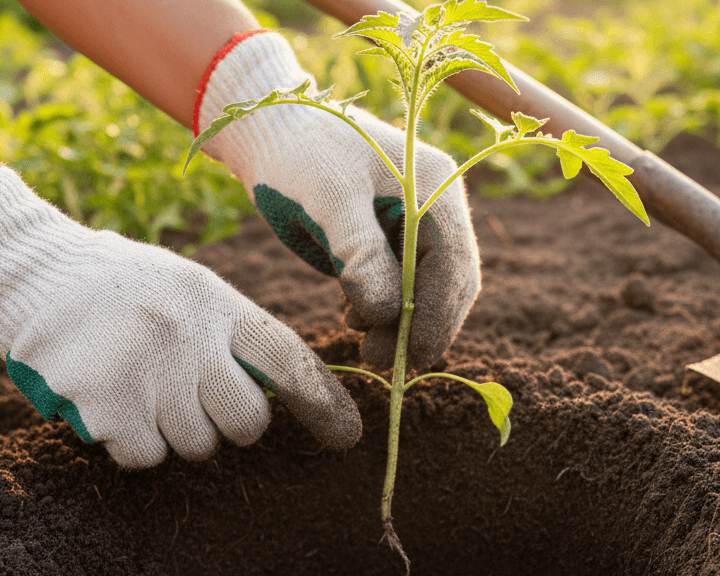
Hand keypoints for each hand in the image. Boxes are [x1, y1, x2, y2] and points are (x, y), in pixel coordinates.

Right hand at [0, 162, 360, 467]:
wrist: (32, 270)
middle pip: (248, 423)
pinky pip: (145, 456)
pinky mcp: (106, 406)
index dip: (323, 402)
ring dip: (174, 429)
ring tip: (141, 384)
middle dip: (230, 423)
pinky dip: (132, 441)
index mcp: (218, 305)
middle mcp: (193, 341)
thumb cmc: (122, 284)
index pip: (288, 360)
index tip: (347, 435)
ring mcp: (150, 375)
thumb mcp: (189, 287)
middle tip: (194, 396)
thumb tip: (280, 389)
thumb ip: (231, 333)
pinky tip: (112, 399)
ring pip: (196, 445)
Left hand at [196, 32, 480, 369]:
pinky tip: (354, 319)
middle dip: (421, 325)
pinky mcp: (388, 235)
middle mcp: (434, 203)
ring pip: (427, 286)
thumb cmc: (296, 153)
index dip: (438, 315)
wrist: (267, 127)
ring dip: (401, 321)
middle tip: (381, 362)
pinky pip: (401, 282)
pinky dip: (384, 308)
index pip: (453, 263)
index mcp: (433, 185)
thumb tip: (387, 315)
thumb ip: (359, 253)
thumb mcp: (328, 199)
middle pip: (448, 279)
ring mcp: (413, 220)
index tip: (411, 356)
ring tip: (362, 344)